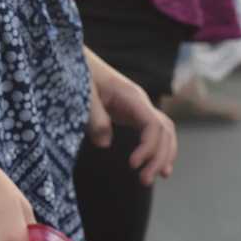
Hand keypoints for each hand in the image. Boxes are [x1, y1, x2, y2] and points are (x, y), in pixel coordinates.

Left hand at [87, 58, 177, 183]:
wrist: (76, 59)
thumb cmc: (79, 73)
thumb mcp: (83, 95)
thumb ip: (94, 118)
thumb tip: (105, 144)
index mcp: (131, 97)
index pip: (153, 125)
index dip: (149, 147)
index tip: (132, 165)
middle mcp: (140, 102)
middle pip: (164, 131)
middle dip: (159, 157)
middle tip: (144, 181)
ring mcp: (138, 107)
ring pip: (164, 132)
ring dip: (162, 156)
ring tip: (150, 179)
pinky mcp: (131, 113)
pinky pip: (153, 132)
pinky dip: (157, 149)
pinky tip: (153, 166)